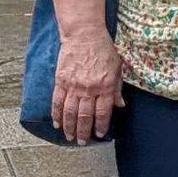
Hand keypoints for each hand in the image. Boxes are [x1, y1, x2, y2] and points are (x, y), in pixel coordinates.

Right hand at [49, 21, 119, 144]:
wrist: (84, 34)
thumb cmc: (103, 49)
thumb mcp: (117, 68)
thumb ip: (117, 88)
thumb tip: (120, 105)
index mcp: (104, 86)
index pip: (103, 112)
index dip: (101, 126)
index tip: (101, 134)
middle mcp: (89, 88)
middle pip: (85, 116)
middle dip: (84, 132)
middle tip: (83, 142)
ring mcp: (73, 86)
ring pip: (70, 112)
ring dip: (70, 127)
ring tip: (70, 137)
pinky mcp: (61, 81)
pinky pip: (57, 102)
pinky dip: (57, 114)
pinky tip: (57, 123)